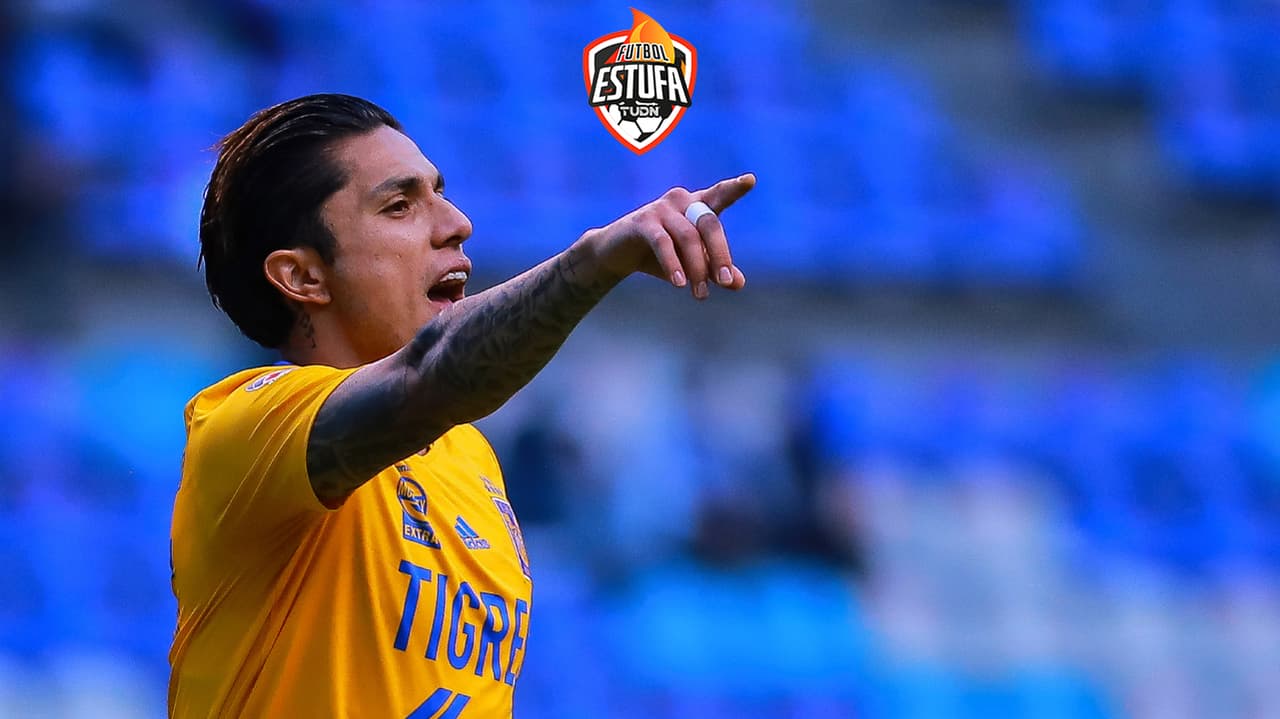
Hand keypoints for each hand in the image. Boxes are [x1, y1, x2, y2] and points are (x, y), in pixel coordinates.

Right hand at [584, 173, 755, 299]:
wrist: (617, 255)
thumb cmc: (660, 256)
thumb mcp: (691, 264)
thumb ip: (714, 270)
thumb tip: (739, 283)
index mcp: (698, 205)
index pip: (720, 195)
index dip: (734, 188)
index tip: (751, 180)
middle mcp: (682, 200)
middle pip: (710, 225)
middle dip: (720, 255)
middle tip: (724, 282)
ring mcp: (661, 208)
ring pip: (689, 238)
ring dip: (697, 269)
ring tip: (700, 294)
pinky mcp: (642, 221)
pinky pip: (663, 243)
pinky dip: (673, 264)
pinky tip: (679, 283)